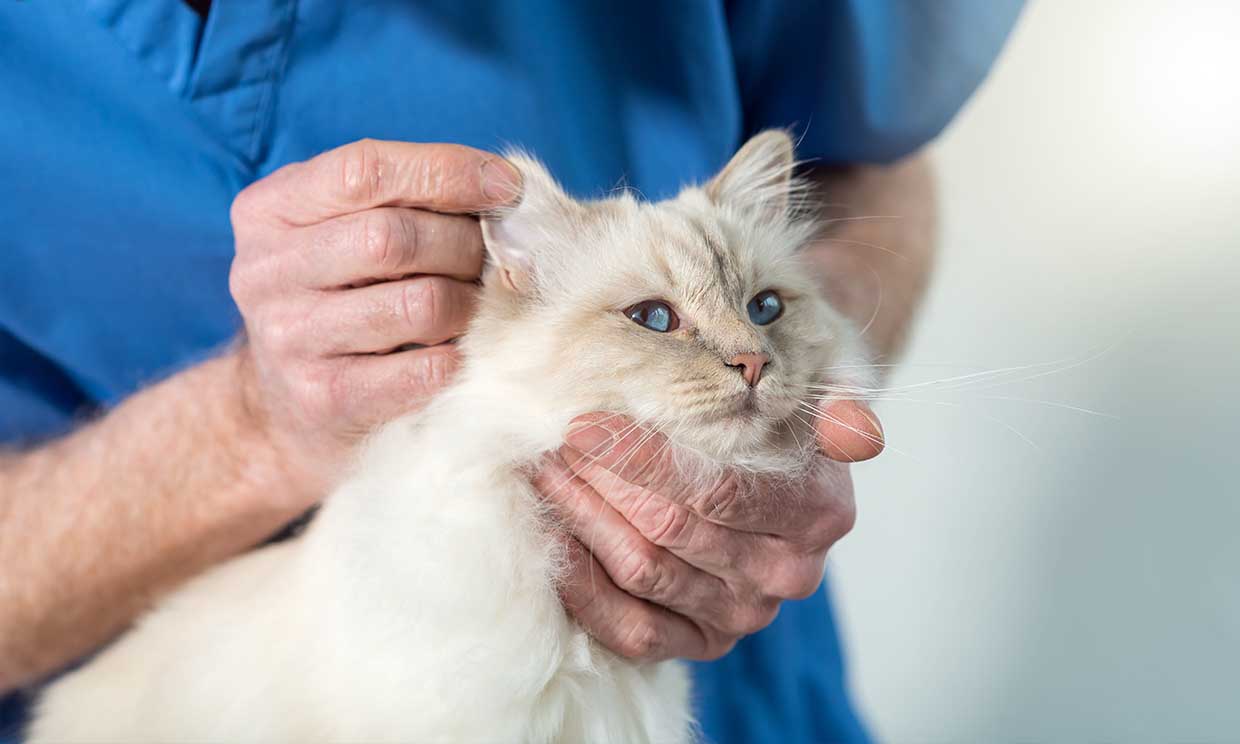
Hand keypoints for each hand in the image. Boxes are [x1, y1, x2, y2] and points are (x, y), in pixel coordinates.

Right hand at [228, 139, 521, 500]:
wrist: (288, 408)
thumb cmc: (339, 297)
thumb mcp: (344, 231)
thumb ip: (405, 199)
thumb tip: (503, 189)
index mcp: (269, 210)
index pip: (365, 171)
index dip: (447, 171)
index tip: (506, 186)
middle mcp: (266, 271)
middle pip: (393, 237)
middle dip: (464, 244)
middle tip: (493, 260)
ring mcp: (289, 338)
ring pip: (420, 303)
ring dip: (469, 303)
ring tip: (476, 305)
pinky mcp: (324, 398)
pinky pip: (424, 369)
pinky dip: (459, 356)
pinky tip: (459, 349)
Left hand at [535, 400, 882, 660]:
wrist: (776, 474)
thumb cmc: (779, 422)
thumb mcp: (817, 394)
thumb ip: (836, 404)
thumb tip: (856, 431)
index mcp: (820, 512)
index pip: (718, 488)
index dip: (642, 456)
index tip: (584, 420)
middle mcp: (786, 573)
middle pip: (671, 528)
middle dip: (600, 479)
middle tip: (551, 439)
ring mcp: (743, 616)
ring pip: (644, 571)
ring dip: (583, 519)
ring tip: (545, 471)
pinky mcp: (703, 643)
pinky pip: (632, 629)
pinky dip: (584, 586)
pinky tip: (554, 539)